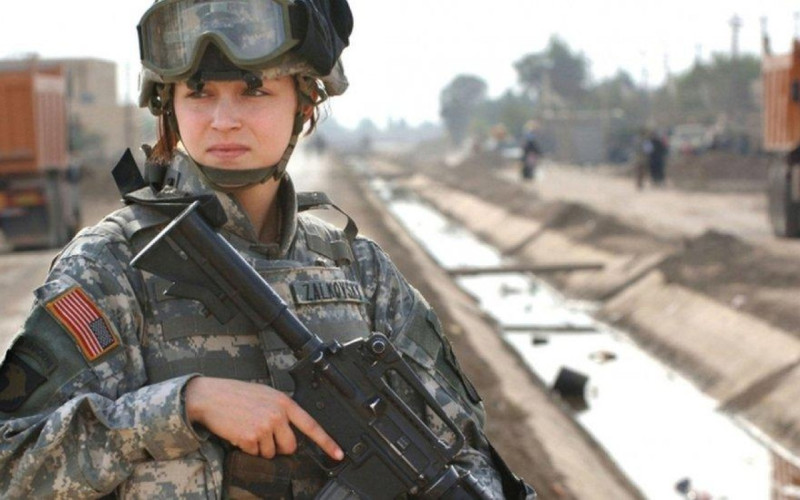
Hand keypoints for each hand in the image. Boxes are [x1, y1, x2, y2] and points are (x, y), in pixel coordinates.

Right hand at [184, 377, 343, 460]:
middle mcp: (277, 414)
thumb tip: (290, 430)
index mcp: (284, 402)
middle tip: (264, 434)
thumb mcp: (265, 395)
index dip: (327, 442)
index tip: (338, 454)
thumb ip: (281, 410)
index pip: (311, 425)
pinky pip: (255, 454)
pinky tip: (240, 433)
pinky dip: (247, 448)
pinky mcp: (250, 438)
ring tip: (248, 429)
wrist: (210, 397)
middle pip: (290, 446)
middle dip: (279, 446)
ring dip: (260, 447)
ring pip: (271, 453)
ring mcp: (264, 427)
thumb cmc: (236, 394)